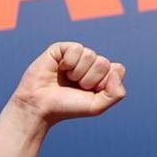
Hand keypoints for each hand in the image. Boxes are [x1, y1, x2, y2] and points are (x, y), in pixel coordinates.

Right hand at [8, 42, 126, 126]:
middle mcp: (89, 64)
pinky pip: (76, 48)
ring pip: (91, 55)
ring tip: (66, 79)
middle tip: (74, 87)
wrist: (39, 106)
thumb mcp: (96, 107)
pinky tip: (60, 68)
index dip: (104, 83)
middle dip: (89, 79)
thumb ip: (116, 93)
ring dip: (77, 72)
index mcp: (100, 76)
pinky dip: (69, 62)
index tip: (88, 93)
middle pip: (104, 63)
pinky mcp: (61, 49)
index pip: (117, 69)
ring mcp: (75, 56)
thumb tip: (116, 67)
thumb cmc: (66, 107)